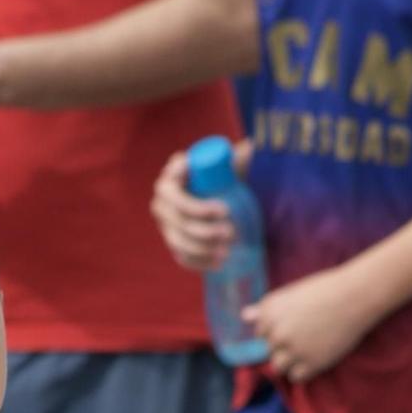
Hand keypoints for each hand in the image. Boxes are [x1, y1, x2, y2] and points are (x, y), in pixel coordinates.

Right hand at [150, 148, 236, 270]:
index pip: (178, 199)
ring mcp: (165, 224)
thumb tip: (250, 148)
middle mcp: (161, 201)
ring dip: (204, 250)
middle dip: (205, 232)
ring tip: (227, 251)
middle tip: (231, 232)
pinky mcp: (173, 241)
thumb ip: (239, 155)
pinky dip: (199, 262)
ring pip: (179, 243)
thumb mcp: (229, 162)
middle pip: (179, 224)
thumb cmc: (224, 172)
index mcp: (170, 178)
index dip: (200, 209)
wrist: (218, 191)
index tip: (226, 211)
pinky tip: (217, 264)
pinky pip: (181, 256)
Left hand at [244, 266, 380, 383]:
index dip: (276, 330)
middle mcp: (276, 332)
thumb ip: (266, 309)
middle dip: (283, 346)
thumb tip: (244, 316)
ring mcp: (292, 350)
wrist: (355, 296)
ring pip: (278, 366)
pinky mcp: (310, 364)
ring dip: (290, 361)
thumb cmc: (326, 289)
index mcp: (269, 312)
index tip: (294, 324)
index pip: (260, 332)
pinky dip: (304, 371)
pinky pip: (295, 377)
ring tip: (309, 349)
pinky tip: (316, 358)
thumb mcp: (291, 294)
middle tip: (307, 335)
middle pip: (269, 350)